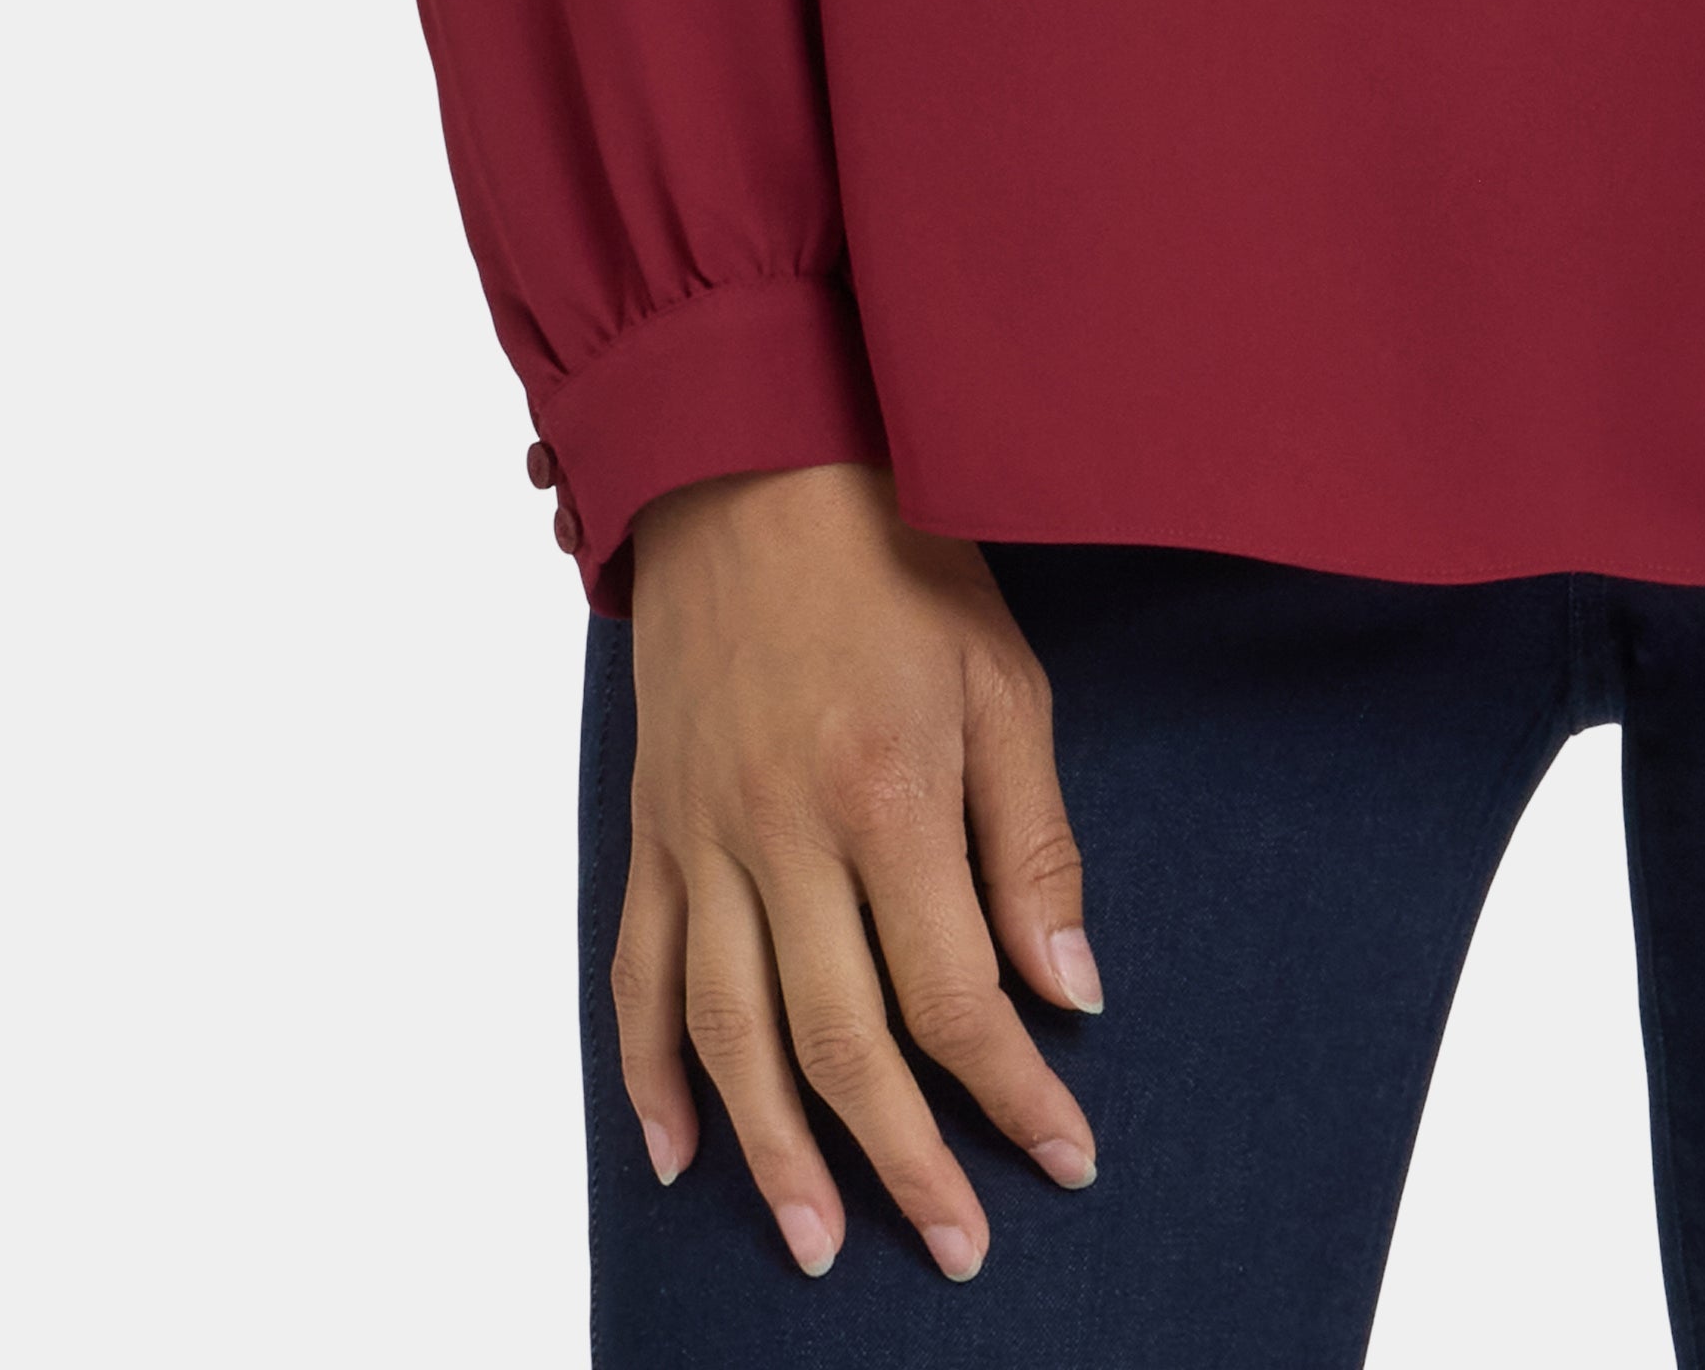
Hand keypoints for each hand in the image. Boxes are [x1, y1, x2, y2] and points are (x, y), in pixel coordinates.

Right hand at [613, 457, 1100, 1283]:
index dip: (1013, 1093)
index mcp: (887, 796)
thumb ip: (1031, 845)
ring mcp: (703, 837)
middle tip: (956, 1248)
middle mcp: (783, 835)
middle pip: (840, 1043)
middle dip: (905, 1162)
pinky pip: (637, 975)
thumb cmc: (895, 553)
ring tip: (821, 1245)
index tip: (1066, 1160)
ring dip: (777, 1154)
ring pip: (731, 1035)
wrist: (751, 457)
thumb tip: (1067, 993)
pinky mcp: (650, 828)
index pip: (956, 995)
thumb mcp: (1000, 678)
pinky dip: (651, 1075)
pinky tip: (680, 1155)